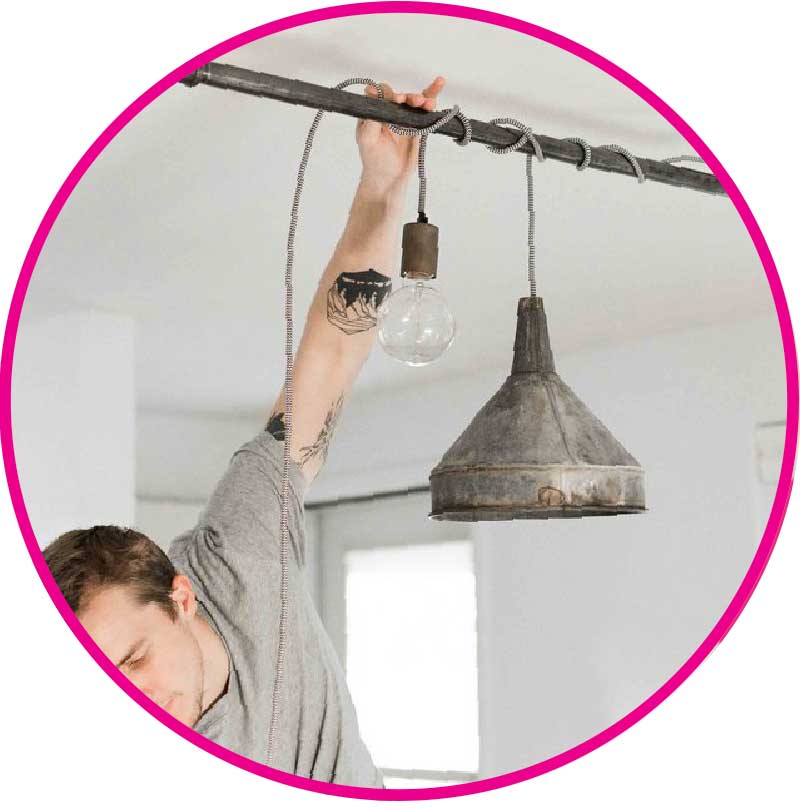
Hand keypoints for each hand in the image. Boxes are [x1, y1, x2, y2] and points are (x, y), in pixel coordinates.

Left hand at [356, 76, 445, 193]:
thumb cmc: (375, 161)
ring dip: (422, 99)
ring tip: (427, 104)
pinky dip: (432, 96)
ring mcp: (404, 118)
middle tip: (415, 102)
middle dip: (409, 98)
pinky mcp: (416, 125)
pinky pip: (424, 110)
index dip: (390, 94)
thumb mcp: (368, 139)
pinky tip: (439, 83)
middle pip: (401, 97)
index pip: (382, 95)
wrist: (390, 179)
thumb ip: (371, 117)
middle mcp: (389, 112)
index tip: (397, 100)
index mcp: (375, 113)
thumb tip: (372, 92)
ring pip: (414, 102)